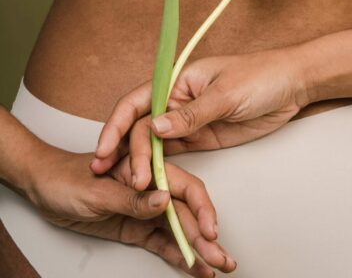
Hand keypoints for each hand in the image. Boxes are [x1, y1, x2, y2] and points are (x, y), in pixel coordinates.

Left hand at [25, 143, 235, 277]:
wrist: (44, 186)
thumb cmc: (67, 177)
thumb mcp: (96, 190)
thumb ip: (131, 197)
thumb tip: (165, 201)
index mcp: (147, 170)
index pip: (184, 188)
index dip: (201, 209)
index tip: (209, 232)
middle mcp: (152, 189)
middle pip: (186, 213)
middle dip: (206, 237)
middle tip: (222, 259)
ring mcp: (145, 210)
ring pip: (178, 230)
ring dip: (197, 249)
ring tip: (216, 267)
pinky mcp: (137, 228)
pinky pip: (161, 242)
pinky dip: (177, 254)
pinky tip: (192, 266)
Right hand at [91, 47, 307, 186]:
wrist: (292, 86)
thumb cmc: (261, 77)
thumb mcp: (226, 93)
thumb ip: (191, 114)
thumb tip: (154, 126)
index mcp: (177, 81)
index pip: (136, 102)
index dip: (116, 125)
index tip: (104, 150)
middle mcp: (177, 102)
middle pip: (142, 128)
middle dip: (130, 153)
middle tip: (129, 180)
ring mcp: (189, 122)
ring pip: (155, 144)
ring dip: (142, 164)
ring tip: (135, 188)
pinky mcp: (202, 138)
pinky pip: (175, 153)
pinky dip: (162, 167)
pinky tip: (153, 183)